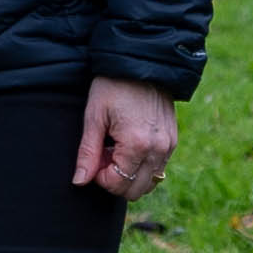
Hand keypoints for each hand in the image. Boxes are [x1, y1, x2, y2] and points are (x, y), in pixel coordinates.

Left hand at [73, 76, 176, 199]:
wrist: (141, 62)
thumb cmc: (113, 85)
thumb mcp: (94, 117)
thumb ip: (88, 153)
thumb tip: (80, 181)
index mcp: (137, 144)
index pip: (118, 184)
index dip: (100, 178)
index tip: (94, 157)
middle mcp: (158, 149)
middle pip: (135, 190)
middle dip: (115, 179)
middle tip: (104, 155)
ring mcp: (169, 146)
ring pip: (149, 183)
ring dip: (129, 174)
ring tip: (116, 149)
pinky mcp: (173, 141)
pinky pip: (158, 168)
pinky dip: (142, 166)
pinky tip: (129, 145)